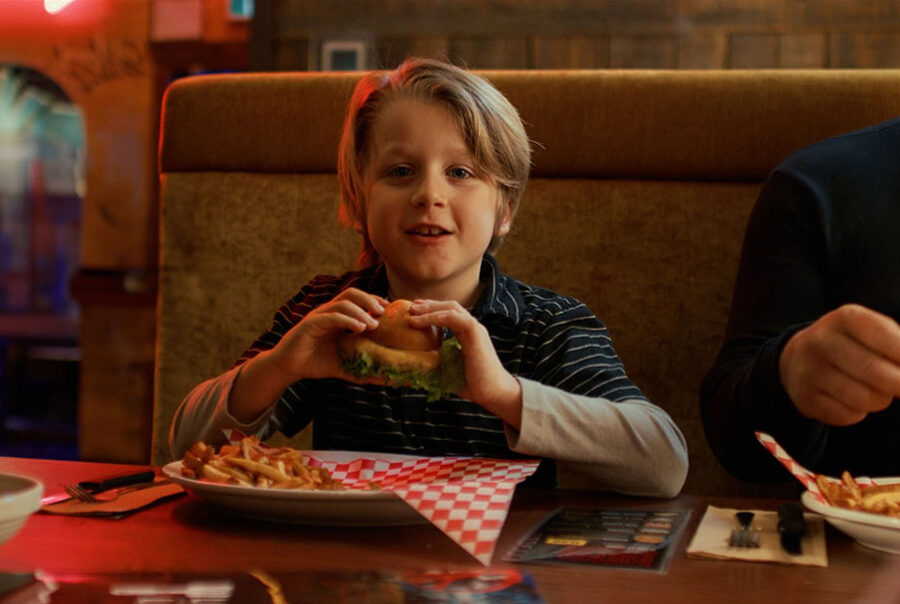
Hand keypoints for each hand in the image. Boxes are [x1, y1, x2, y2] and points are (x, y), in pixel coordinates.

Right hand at [269, 288, 387, 381]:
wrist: (289, 368)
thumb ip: (365, 369)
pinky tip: (359, 328)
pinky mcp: (310, 324)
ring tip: (373, 324)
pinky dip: (346, 319)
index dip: (375, 301)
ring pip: (343, 302)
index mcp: (339, 316)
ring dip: (361, 311)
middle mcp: (329, 312)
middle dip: (370, 299)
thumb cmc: (317, 363)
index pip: (359, 301)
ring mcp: (319, 316)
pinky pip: (330, 316)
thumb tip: (388, 378)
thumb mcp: (346, 366)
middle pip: (352, 294)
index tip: (391, 311)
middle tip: (384, 313)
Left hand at [408, 299, 522, 427]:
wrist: (493, 393)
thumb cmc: (473, 385)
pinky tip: (424, 320)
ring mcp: (475, 329)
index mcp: (467, 334)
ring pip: (452, 309)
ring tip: (413, 311)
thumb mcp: (448, 371)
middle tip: (411, 306)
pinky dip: (438, 316)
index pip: (449, 314)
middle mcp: (472, 328)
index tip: (415, 311)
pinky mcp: (476, 333)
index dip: (432, 310)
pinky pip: (455, 318)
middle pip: (449, 307)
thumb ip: (435, 364)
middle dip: (429, 305)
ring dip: (430, 309)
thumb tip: (413, 366)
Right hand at [779, 304, 899, 425]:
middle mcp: (822, 340)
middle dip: (899, 385)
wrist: (798, 358)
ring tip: (874, 391)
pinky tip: (849, 400)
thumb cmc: (853, 346)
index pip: (890, 341)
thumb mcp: (875, 332)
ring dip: (879, 400)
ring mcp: (809, 369)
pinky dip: (857, 412)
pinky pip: (847, 415)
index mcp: (846, 318)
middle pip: (878, 373)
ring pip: (865, 398)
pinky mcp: (804, 396)